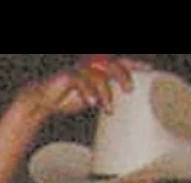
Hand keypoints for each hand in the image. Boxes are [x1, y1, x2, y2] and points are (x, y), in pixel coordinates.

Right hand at [22, 54, 152, 117]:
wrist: (41, 101)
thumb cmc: (67, 99)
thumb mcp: (91, 99)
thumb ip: (104, 97)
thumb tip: (123, 112)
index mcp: (98, 70)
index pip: (120, 62)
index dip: (135, 64)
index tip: (150, 69)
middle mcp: (90, 67)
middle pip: (112, 64)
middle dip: (123, 75)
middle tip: (129, 90)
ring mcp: (78, 70)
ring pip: (97, 74)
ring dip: (105, 92)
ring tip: (108, 108)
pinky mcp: (67, 76)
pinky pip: (80, 80)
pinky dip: (87, 91)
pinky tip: (91, 102)